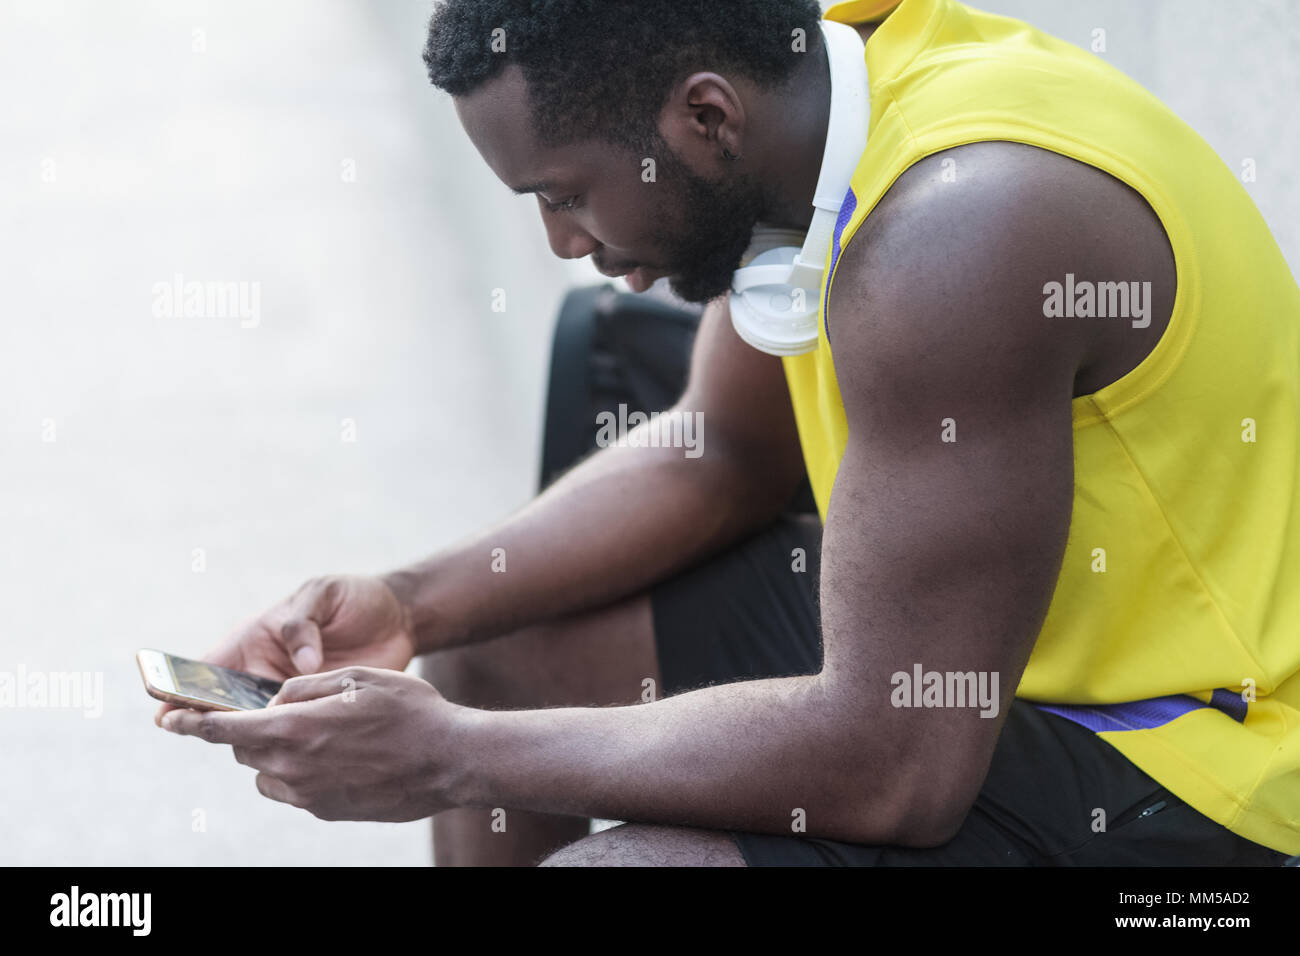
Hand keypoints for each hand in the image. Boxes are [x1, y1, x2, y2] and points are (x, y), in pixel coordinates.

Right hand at [153, 575, 415, 726]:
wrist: (399, 617)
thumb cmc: (353, 598)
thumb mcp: (324, 595)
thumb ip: (303, 622)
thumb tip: (302, 662)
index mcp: (255, 641)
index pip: (208, 669)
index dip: (183, 689)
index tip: (165, 710)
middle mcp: (264, 674)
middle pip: (224, 706)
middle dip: (209, 722)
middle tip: (202, 735)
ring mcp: (288, 697)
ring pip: (256, 725)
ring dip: (249, 737)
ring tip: (246, 748)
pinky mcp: (316, 713)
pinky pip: (292, 734)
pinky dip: (286, 744)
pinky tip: (288, 756)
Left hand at [161, 666, 464, 821]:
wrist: (452, 760)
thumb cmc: (410, 711)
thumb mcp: (358, 677)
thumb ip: (306, 686)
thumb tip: (276, 702)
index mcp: (295, 730)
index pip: (224, 730)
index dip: (192, 723)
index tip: (170, 719)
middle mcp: (293, 769)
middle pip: (246, 750)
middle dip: (254, 729)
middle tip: (284, 710)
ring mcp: (310, 796)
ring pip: (267, 774)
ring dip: (277, 753)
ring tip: (321, 733)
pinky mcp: (328, 811)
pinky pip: (296, 790)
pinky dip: (302, 771)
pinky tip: (343, 755)